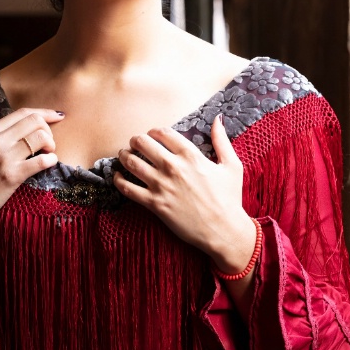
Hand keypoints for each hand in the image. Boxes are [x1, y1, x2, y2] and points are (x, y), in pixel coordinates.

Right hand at [0, 107, 62, 237]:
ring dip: (51, 145)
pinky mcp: (12, 175)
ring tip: (48, 154)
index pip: (22, 113)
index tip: (57, 116)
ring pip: (40, 137)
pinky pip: (41, 161)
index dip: (44, 113)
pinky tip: (49, 163)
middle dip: (48, 129)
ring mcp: (5, 157)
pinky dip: (51, 160)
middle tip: (49, 143)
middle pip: (34, 121)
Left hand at [114, 113, 255, 265]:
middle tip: (134, 143)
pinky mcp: (154, 204)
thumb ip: (222, 140)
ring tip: (124, 155)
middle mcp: (173, 167)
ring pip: (132, 163)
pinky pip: (128, 188)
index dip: (153, 131)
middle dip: (135, 140)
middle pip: (143, 144)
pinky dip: (118, 180)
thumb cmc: (229, 199)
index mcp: (191, 156)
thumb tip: (217, 119)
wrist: (223, 230)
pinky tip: (117, 176)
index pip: (163, 133)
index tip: (151, 135)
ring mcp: (162, 185)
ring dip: (124, 156)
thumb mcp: (232, 165)